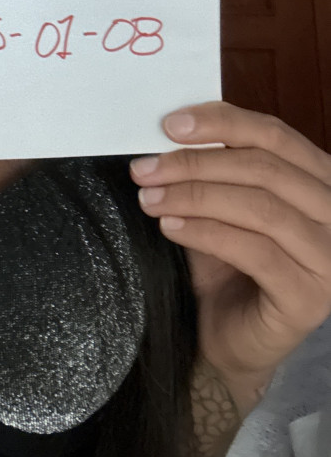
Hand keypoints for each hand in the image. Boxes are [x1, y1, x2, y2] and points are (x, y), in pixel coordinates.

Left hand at [129, 101, 330, 392]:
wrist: (225, 335)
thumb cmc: (224, 261)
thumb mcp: (219, 201)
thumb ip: (212, 164)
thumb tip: (171, 127)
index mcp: (319, 179)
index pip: (274, 135)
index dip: (221, 122)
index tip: (170, 124)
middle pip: (264, 168)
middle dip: (195, 163)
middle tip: (145, 168)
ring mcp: (329, 259)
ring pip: (260, 207)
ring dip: (194, 196)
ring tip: (150, 198)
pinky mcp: (310, 298)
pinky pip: (255, 251)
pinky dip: (205, 232)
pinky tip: (170, 227)